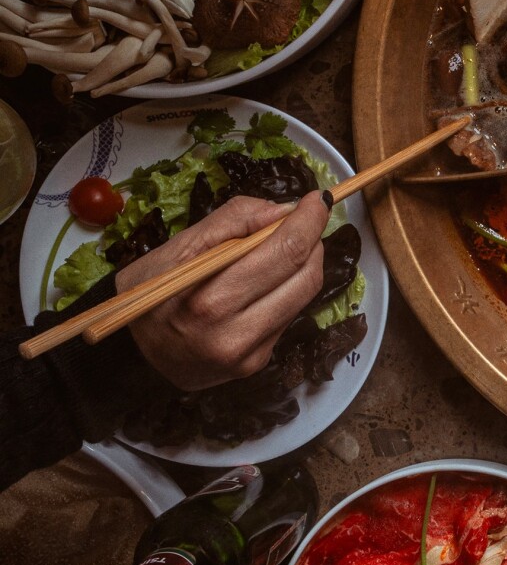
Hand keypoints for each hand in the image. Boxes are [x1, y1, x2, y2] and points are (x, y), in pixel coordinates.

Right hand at [117, 191, 327, 388]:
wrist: (133, 353)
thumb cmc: (150, 291)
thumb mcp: (178, 247)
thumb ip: (232, 221)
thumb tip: (283, 210)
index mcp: (209, 301)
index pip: (284, 253)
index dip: (308, 221)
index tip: (315, 200)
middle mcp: (234, 335)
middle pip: (305, 276)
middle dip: (311, 240)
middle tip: (303, 221)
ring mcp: (249, 355)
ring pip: (304, 297)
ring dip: (304, 264)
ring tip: (283, 247)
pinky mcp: (256, 364)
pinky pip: (289, 316)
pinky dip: (287, 290)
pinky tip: (265, 281)